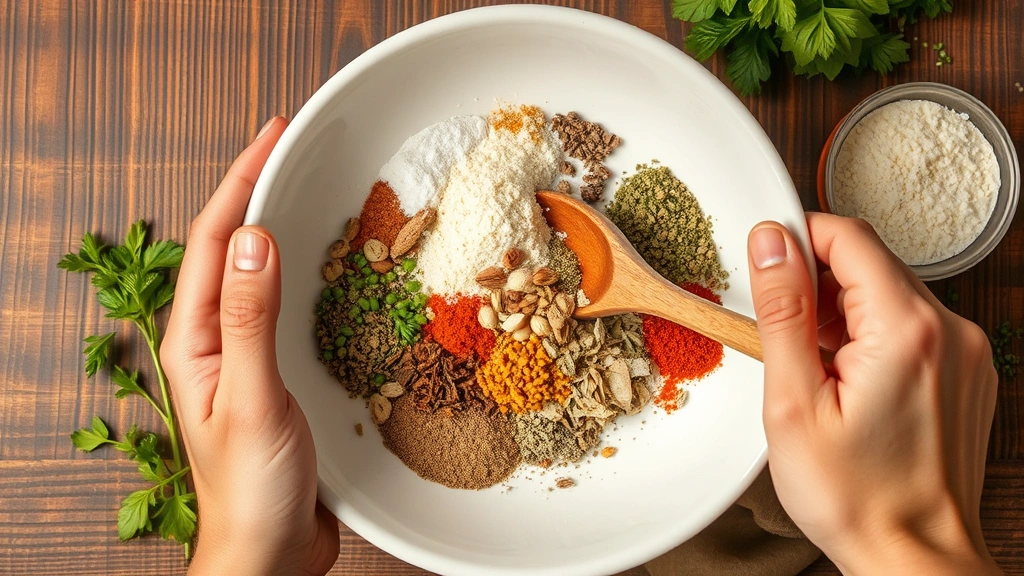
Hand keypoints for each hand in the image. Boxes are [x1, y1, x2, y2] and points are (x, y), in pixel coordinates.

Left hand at [162, 117, 339, 574]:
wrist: (270, 554)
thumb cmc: (251, 490)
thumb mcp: (250, 398)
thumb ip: (250, 320)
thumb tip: (253, 238)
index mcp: (196, 339)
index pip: (211, 240)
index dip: (239, 181)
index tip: (273, 136)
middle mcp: (219, 339)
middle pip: (234, 247)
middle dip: (260, 192)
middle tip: (297, 151)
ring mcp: (250, 355)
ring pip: (266, 274)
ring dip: (288, 229)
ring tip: (320, 192)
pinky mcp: (282, 374)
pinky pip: (294, 308)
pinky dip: (314, 276)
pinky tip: (341, 269)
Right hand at [746, 213, 999, 574]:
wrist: (913, 557)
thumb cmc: (854, 497)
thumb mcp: (793, 403)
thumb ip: (783, 312)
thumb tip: (771, 243)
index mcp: (906, 330)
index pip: (849, 236)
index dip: (798, 237)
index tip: (765, 262)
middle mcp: (950, 330)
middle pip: (870, 263)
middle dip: (816, 285)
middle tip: (783, 336)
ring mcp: (966, 352)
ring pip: (889, 294)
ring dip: (842, 313)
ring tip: (814, 371)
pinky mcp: (968, 372)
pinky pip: (912, 326)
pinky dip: (871, 337)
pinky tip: (847, 382)